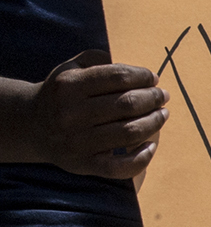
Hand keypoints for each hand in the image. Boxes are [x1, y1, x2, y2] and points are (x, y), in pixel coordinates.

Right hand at [28, 49, 167, 177]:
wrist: (33, 126)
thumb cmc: (62, 94)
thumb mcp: (70, 69)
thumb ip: (98, 60)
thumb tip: (134, 70)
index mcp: (69, 85)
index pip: (118, 77)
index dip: (142, 77)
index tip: (154, 79)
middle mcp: (71, 113)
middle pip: (128, 104)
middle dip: (152, 98)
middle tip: (162, 96)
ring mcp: (78, 141)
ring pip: (130, 132)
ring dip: (154, 123)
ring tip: (162, 114)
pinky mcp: (84, 164)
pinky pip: (121, 167)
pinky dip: (142, 158)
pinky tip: (151, 146)